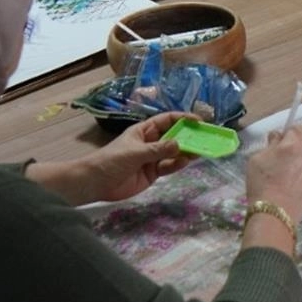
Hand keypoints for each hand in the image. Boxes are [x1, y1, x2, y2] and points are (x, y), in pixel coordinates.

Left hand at [24, 111, 194, 205]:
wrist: (96, 183)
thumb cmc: (112, 160)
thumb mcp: (136, 152)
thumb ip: (159, 149)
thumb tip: (179, 144)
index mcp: (144, 131)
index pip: (167, 120)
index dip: (183, 118)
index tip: (199, 121)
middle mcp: (150, 143)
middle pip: (174, 137)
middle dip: (188, 136)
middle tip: (205, 138)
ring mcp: (152, 159)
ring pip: (174, 153)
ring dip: (186, 152)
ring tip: (199, 151)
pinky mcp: (153, 174)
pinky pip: (169, 167)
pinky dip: (177, 165)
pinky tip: (185, 162)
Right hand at [244, 125, 301, 224]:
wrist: (274, 212)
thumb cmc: (261, 184)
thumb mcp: (257, 159)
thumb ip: (270, 144)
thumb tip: (277, 136)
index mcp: (293, 144)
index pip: (296, 129)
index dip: (288, 133)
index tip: (281, 141)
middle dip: (297, 145)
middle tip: (285, 157)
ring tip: (293, 171)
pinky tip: (298, 181)